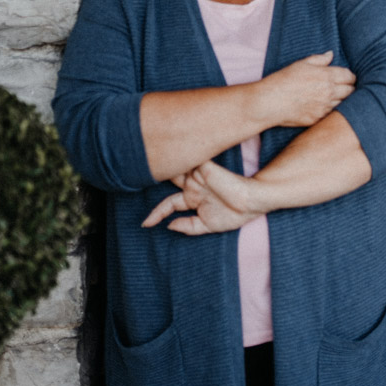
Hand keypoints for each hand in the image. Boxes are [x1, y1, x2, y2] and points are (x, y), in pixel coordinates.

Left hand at [141, 159, 263, 234]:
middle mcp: (193, 186)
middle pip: (168, 182)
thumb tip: (169, 227)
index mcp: (193, 199)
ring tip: (140, 165)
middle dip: (154, 181)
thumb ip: (188, 226)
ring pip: (175, 170)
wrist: (252, 201)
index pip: (169, 204)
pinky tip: (163, 158)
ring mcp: (199, 176)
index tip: (145, 225)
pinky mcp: (205, 167)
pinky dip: (177, 159)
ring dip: (161, 169)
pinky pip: (188, 161)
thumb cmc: (235, 214)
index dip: (156, 214)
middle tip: (133, 179)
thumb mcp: (208, 226)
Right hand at [256, 52, 355, 127]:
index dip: (350, 76)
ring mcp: (324, 107)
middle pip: (351, 91)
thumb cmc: (284, 80)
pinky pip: (332, 114)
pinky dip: (332, 110)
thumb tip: (331, 54)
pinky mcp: (318, 118)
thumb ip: (319, 59)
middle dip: (350, 88)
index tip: (347, 77)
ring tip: (335, 97)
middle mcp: (329, 92)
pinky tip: (325, 106)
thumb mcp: (301, 64)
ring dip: (342, 100)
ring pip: (344, 104)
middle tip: (344, 87)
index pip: (350, 76)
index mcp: (326, 76)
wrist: (270, 102)